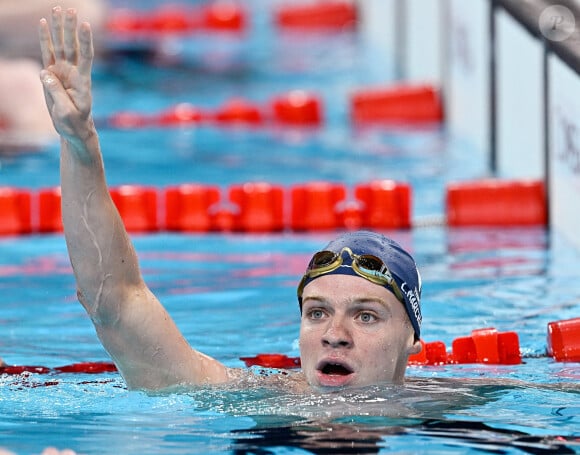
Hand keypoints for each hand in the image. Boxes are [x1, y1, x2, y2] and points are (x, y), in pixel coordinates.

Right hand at [39, 7, 94, 149]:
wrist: (73, 130)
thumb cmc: (74, 123)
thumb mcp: (67, 112)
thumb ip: (56, 92)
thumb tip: (45, 73)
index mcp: (83, 81)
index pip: (86, 56)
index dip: (85, 41)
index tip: (86, 25)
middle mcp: (74, 72)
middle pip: (72, 46)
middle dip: (70, 28)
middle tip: (69, 9)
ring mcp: (63, 71)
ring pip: (61, 45)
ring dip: (59, 28)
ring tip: (58, 9)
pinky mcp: (52, 74)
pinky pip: (48, 52)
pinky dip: (45, 38)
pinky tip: (43, 24)